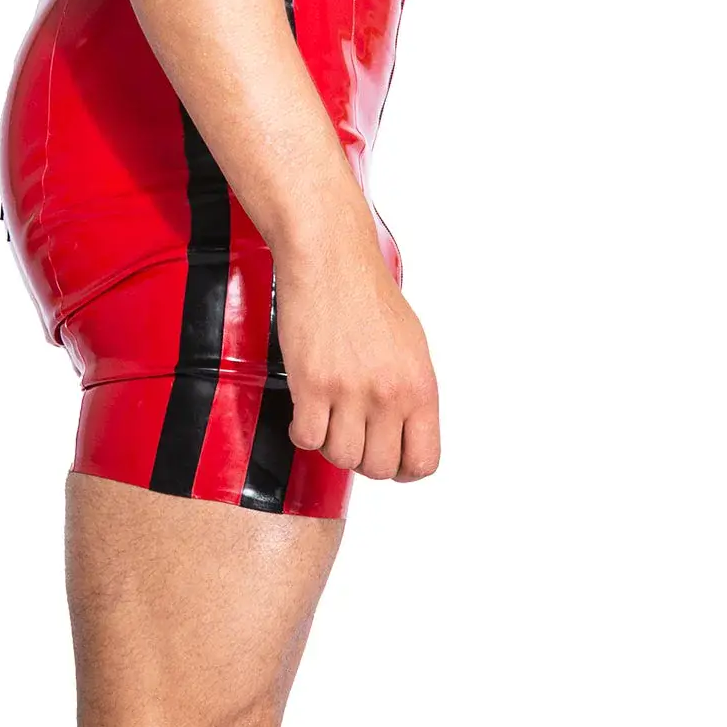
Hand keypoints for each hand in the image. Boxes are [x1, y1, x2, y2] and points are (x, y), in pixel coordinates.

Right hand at [273, 213, 440, 481]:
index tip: (389, 458)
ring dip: (331, 444)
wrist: (330, 258)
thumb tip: (403, 432)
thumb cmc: (366, 292)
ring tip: (328, 418)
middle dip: (363, 457)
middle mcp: (389, 393)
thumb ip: (410, 393)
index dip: (403, 468)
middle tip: (352, 434)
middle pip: (379, 468)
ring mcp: (351, 391)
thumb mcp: (411, 345)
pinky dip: (303, 432)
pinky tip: (306, 412)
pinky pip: (308, 438)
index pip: (423, 461)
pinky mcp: (312, 384)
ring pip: (341, 457)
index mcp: (421, 385)